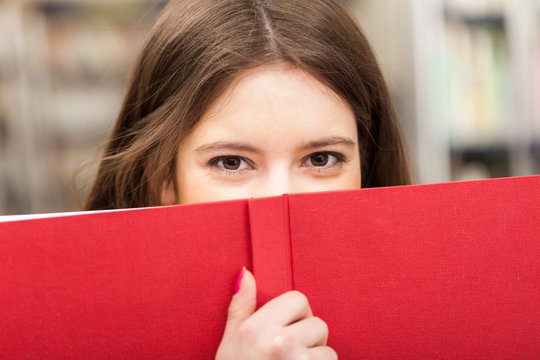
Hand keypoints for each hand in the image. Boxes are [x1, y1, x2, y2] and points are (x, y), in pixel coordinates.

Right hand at [215, 268, 337, 359]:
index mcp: (256, 329)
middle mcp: (280, 344)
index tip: (284, 332)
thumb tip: (245, 273)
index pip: (298, 299)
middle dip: (309, 341)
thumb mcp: (230, 343)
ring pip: (329, 352)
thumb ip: (240, 307)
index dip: (295, 315)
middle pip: (318, 324)